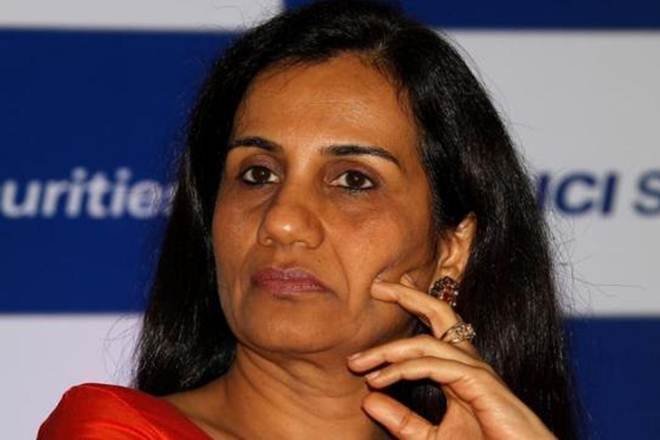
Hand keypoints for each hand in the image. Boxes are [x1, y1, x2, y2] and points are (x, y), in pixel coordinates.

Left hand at [347, 274, 555, 438]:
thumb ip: (402, 421)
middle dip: (407, 295)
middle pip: (439, 312)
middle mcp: (469, 362)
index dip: (407, 311)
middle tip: (376, 287)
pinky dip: (405, 369)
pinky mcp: (482, 383)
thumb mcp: (432, 439)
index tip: (377, 305)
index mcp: (460, 370)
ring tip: (357, 363)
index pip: (432, 329)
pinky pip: (436, 365)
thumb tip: (367, 400)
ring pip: (428, 343)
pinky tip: (380, 380)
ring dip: (389, 350)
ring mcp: (477, 371)